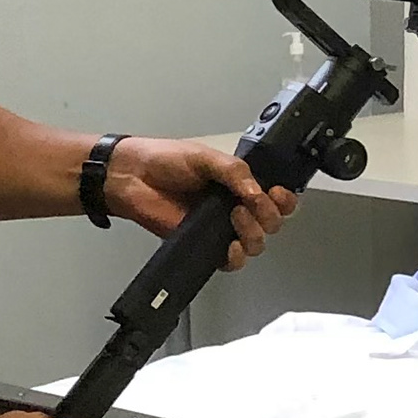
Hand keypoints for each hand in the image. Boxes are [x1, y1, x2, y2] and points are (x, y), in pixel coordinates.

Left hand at [104, 137, 295, 254]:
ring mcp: (220, 227)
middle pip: (272, 223)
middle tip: (252, 203)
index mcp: (239, 182)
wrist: (132, 178)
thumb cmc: (163, 161)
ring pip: (256, 244)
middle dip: (269, 216)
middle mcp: (234, 205)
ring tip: (233, 215)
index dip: (284, 199)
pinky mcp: (204, 245)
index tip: (277, 194)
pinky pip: (231, 261)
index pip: (275, 196)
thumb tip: (257, 190)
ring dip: (253, 233)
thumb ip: (235, 171)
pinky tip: (229, 244)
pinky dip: (235, 257)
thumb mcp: (205, 156)